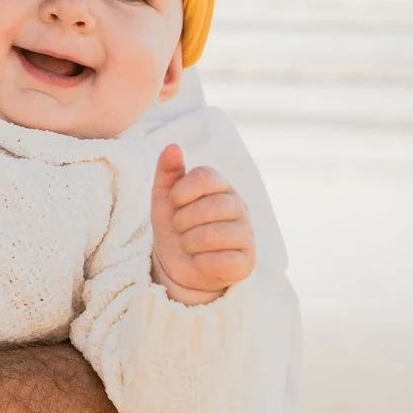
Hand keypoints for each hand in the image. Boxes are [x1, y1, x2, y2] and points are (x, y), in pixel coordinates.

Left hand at [149, 144, 254, 303]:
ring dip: (189, 243)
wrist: (178, 265)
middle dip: (183, 221)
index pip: (205, 176)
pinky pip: (221, 261)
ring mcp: (246, 235)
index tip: (175, 203)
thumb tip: (173, 146)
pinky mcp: (246, 262)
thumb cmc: (175, 226)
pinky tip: (201, 261)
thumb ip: (168, 171)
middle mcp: (239, 207)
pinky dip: (201, 263)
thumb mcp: (165, 198)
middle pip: (210, 206)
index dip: (182, 191)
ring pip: (214, 235)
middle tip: (180, 228)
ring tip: (189, 245)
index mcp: (221, 186)